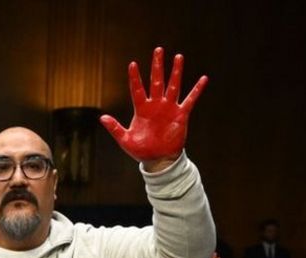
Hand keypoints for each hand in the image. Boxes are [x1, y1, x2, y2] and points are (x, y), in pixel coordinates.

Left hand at [101, 47, 207, 165]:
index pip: (137, 89)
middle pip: (156, 81)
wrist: (158, 160)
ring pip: (173, 85)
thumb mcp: (125, 140)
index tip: (133, 64)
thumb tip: (101, 118)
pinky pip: (190, 100)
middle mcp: (155, 105)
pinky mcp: (181, 115)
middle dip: (157, 66)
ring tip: (178, 56)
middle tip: (158, 50)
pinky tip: (203, 78)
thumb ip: (114, 128)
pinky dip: (197, 90)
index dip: (135, 77)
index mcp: (141, 109)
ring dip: (175, 71)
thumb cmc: (141, 150)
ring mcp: (169, 108)